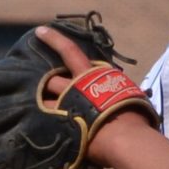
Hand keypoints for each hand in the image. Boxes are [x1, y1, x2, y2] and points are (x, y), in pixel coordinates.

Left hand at [36, 24, 153, 168]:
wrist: (125, 138)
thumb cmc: (133, 114)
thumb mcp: (129, 94)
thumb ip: (120, 90)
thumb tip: (127, 93)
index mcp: (91, 75)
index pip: (70, 51)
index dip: (54, 40)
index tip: (39, 30)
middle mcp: (74, 87)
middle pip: (51, 79)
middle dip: (45, 81)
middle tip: (43, 85)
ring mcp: (64, 107)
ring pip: (43, 101)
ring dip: (42, 104)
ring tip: (35, 110)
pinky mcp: (60, 127)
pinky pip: (44, 124)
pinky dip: (41, 125)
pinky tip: (36, 129)